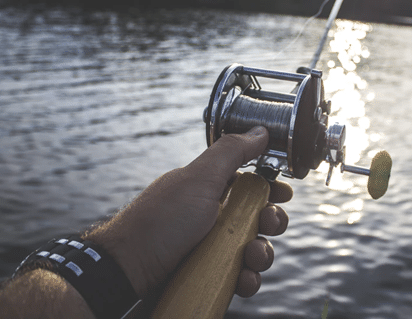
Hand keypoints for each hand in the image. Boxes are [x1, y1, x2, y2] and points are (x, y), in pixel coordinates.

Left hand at [84, 126, 292, 298]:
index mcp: (210, 189)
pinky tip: (241, 279)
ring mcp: (211, 247)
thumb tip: (260, 131)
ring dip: (261, 254)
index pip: (249, 184)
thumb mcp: (199, 179)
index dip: (270, 187)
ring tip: (250, 259)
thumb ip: (232, 153)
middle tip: (268, 224)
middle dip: (271, 221)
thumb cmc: (160, 221)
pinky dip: (246, 278)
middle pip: (257, 217)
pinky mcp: (210, 274)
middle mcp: (213, 216)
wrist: (128, 270)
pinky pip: (239, 276)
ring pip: (253, 249)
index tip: (284, 193)